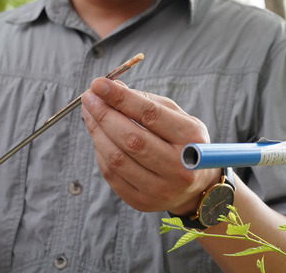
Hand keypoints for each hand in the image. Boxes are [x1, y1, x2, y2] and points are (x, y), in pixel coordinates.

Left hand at [81, 78, 219, 214]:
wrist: (197, 187)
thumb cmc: (185, 143)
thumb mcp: (178, 117)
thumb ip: (147, 101)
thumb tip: (112, 88)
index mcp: (191, 140)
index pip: (151, 115)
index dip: (121, 98)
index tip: (99, 83)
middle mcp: (178, 168)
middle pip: (131, 139)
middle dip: (104, 114)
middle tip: (89, 97)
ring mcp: (160, 189)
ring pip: (117, 159)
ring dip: (97, 132)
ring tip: (89, 113)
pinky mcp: (142, 202)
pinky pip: (112, 176)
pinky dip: (101, 152)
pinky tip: (98, 136)